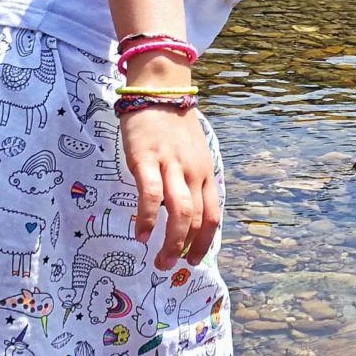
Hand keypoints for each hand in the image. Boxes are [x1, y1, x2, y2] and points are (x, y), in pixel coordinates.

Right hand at [120, 106, 220, 269]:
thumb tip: (188, 209)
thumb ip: (192, 179)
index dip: (205, 241)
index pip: (213, 215)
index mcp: (205, 173)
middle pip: (198, 219)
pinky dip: (149, 218)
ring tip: (160, 260)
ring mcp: (171, 166)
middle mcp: (193, 173)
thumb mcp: (193, 153)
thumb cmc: (172, 125)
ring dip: (172, 241)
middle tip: (170, 266)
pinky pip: (152, 195)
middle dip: (186, 248)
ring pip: (181, 211)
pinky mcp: (147, 160)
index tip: (194, 259)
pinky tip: (141, 234)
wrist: (158, 90)